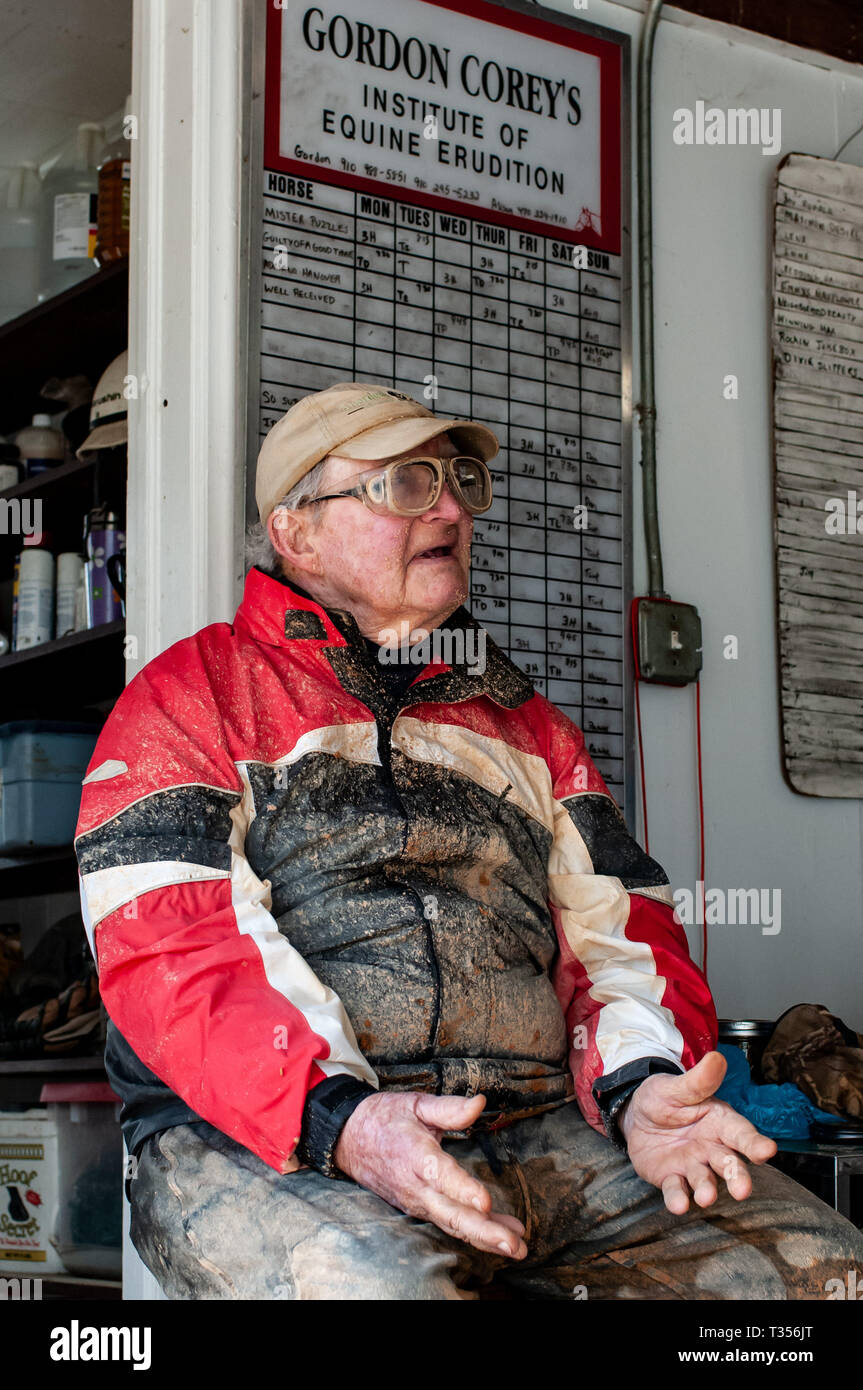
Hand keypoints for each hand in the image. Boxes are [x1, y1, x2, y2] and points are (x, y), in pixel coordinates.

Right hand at [333, 1091, 526, 1259]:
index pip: (440, 1175)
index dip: (462, 1189)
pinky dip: (475, 1233)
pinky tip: (502, 1235)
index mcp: (415, 1154)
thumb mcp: (416, 1104)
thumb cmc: (386, 1119)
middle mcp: (416, 1185)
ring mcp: (417, 1201)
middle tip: (513, 1245)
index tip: (485, 1202)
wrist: (350, 1139)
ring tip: (516, 1248)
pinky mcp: (419, 1209)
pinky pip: (449, 1223)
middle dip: (483, 1231)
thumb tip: (480, 1104)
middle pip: (450, 1213)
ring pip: (452, 1224)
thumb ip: (449, 1108)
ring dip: (485, 1238)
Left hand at [618, 1051, 776, 1213]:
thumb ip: (699, 1079)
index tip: (767, 1150)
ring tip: (706, 1197)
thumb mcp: (678, 1086)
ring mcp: (693, 1166)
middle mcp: (712, 1148)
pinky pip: (676, 1189)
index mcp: (720, 1122)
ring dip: (707, 1189)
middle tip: (742, 1189)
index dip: (754, 1143)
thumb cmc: (665, 1099)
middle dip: (737, 1176)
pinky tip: (679, 1204)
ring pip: (705, 1180)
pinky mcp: (671, 1178)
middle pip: (729, 1164)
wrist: (636, 1115)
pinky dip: (678, 1198)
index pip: (741, 1133)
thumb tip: (716, 1057)